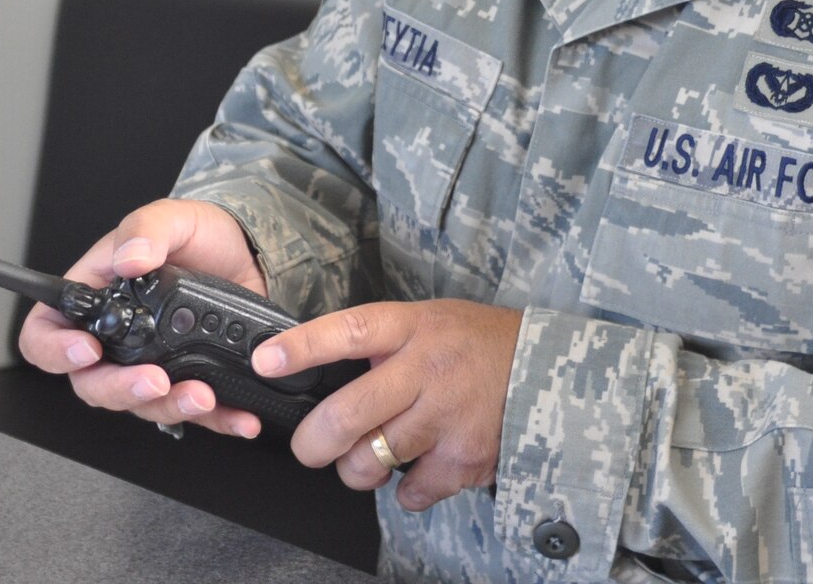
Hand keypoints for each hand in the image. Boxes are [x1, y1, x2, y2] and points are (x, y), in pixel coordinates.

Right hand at [17, 197, 267, 437]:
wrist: (249, 254)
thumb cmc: (199, 235)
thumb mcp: (174, 217)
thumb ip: (146, 228)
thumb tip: (128, 258)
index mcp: (95, 298)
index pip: (46, 332)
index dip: (54, 350)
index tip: (86, 351)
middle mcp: (116, 340)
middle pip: (91, 383)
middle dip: (119, 390)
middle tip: (154, 380)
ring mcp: (151, 364)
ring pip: (140, 405)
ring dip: (169, 407)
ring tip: (202, 395)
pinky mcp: (189, 380)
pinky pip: (194, 412)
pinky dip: (216, 419)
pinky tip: (238, 416)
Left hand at [252, 299, 521, 510]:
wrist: (546, 369)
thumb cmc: (476, 344)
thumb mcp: (429, 320)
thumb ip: (382, 342)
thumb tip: (319, 372)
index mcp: (412, 327)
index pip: (350, 331)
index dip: (303, 348)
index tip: (265, 361)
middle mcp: (427, 369)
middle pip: (347, 416)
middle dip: (313, 443)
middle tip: (309, 448)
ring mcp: (446, 416)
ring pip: (371, 461)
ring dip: (359, 469)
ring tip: (371, 456)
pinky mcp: (464, 458)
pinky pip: (409, 492)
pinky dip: (406, 489)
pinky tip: (419, 466)